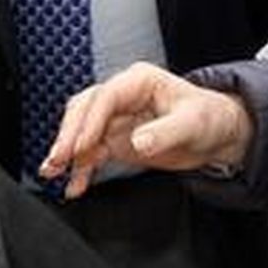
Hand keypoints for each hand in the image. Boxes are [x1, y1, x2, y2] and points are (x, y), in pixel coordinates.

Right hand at [40, 61, 253, 199]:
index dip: (91, 121)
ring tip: (53, 171)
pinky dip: (81, 168)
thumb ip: (165, 133)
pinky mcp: (116, 140)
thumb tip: (139, 142)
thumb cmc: (207, 117)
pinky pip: (91, 152)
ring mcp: (116, 119)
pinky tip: (74, 185)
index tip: (81, 146)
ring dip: (67, 151)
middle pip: (85, 111)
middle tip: (57, 159)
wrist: (215, 133)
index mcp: (139, 81)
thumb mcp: (192, 124)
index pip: (105, 97)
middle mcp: (122, 97)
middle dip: (69, 136)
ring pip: (81, 131)